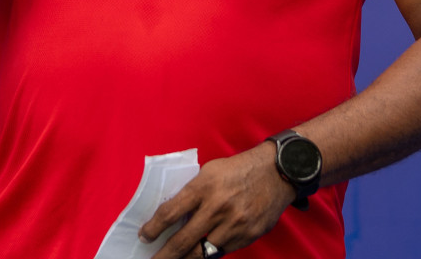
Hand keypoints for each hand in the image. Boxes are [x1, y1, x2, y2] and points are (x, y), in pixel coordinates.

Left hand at [139, 144, 295, 258]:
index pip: (170, 212)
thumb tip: (172, 216)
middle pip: (183, 240)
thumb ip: (192, 193)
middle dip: (164, 255)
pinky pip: (223, 251)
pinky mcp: (248, 236)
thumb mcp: (209, 172)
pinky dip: (211, 251)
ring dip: (187, 258)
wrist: (276, 172)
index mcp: (203, 186)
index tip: (144, 236)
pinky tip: (202, 251)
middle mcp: (217, 207)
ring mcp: (234, 224)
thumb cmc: (238, 170)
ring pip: (203, 252)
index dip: (153, 228)